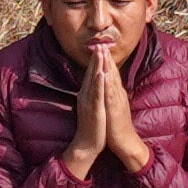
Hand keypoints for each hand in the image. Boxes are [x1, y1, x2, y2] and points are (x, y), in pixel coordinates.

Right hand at [62, 47, 117, 177]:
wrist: (86, 145)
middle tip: (99, 42)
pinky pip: (97, 94)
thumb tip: (93, 86)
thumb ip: (91, 95)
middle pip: (91, 73)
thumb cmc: (91, 127)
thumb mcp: (90, 107)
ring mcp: (89, 102)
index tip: (99, 47)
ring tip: (100, 52)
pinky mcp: (95, 109)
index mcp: (86, 94)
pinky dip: (99, 83)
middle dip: (96, 58)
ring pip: (93, 80)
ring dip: (96, 65)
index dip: (94, 60)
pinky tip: (102, 73)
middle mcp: (85, 95)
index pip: (90, 74)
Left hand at [100, 54, 153, 174]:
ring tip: (103, 53)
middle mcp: (118, 94)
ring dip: (108, 66)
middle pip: (113, 72)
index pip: (112, 73)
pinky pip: (111, 94)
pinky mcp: (115, 109)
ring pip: (112, 80)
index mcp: (117, 93)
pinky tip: (104, 75)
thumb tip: (108, 86)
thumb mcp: (114, 106)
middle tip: (102, 42)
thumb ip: (112, 94)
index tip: (101, 47)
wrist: (125, 142)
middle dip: (107, 57)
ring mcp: (117, 101)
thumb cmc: (117, 125)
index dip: (106, 60)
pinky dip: (108, 84)